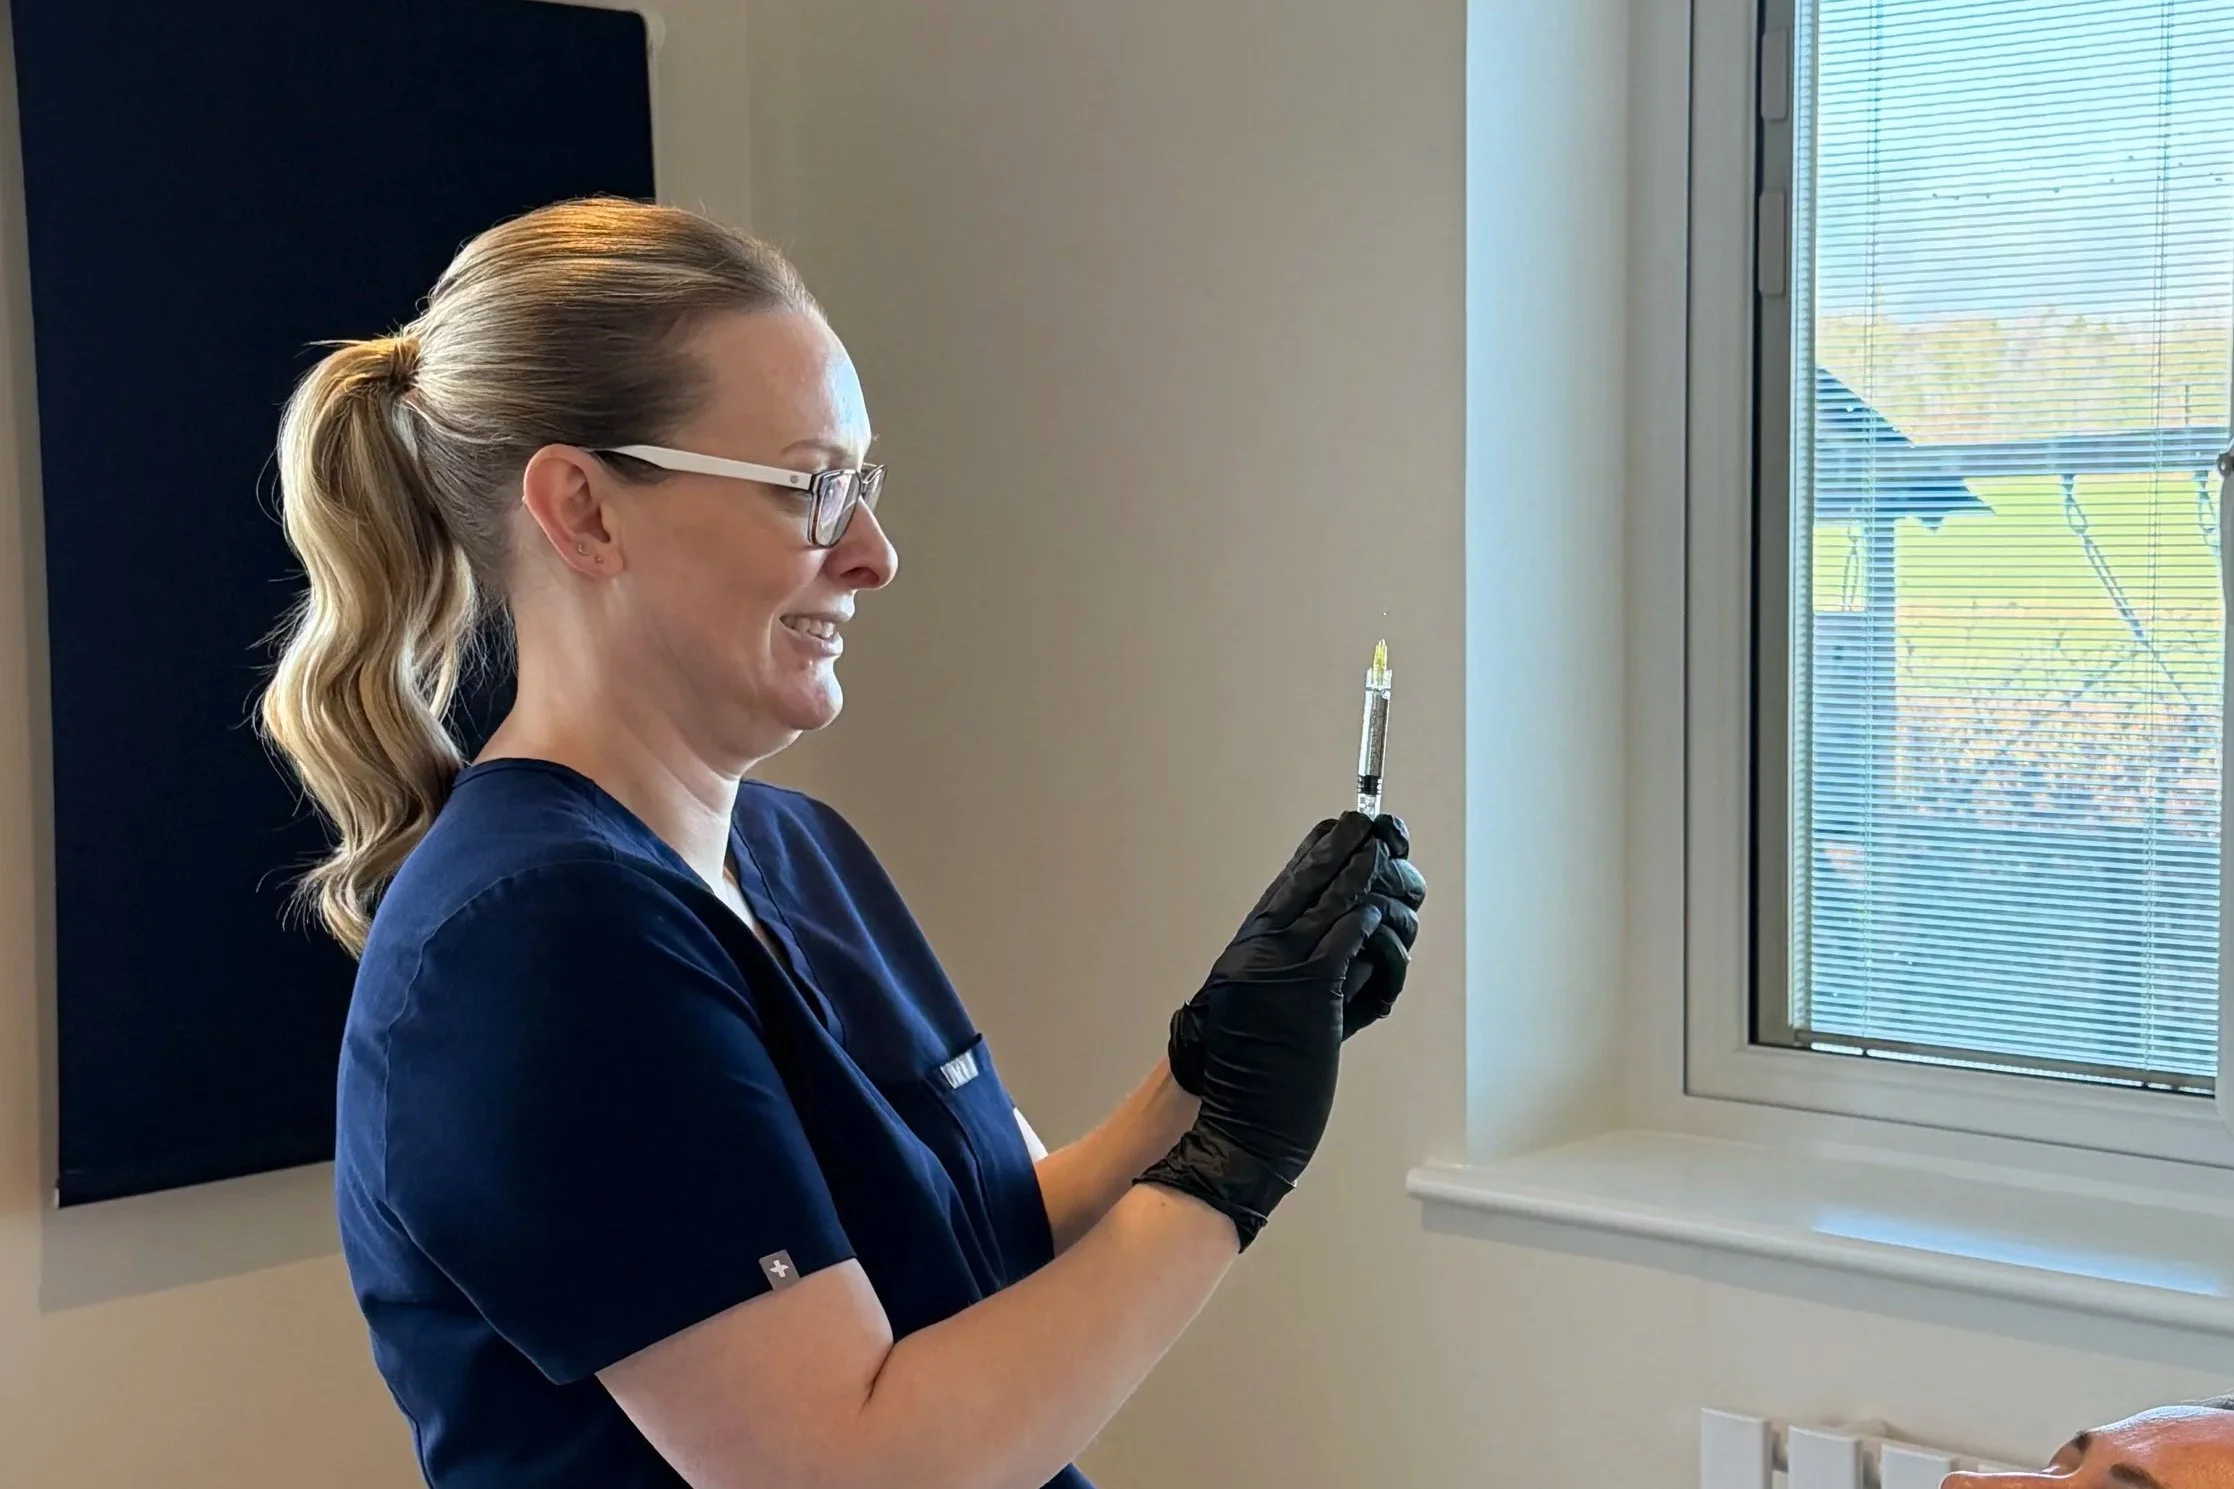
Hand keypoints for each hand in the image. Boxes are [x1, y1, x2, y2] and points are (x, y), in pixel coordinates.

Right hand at [1168, 815, 1423, 1094]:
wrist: (1236, 1122)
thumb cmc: (1252, 1075)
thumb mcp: (1264, 1009)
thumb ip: (1298, 971)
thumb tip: (1349, 946)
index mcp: (1248, 948)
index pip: (1287, 881)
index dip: (1320, 849)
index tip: (1343, 826)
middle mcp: (1261, 948)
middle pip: (1313, 877)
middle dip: (1351, 845)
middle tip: (1378, 827)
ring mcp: (1284, 965)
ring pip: (1339, 900)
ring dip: (1374, 881)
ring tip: (1392, 872)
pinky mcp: (1312, 989)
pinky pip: (1349, 937)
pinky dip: (1370, 921)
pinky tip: (1383, 915)